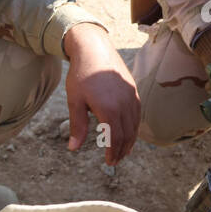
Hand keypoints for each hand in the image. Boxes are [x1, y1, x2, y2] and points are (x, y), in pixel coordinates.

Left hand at [63, 23, 139, 164]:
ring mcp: (131, 97)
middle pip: (127, 134)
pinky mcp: (133, 90)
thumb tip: (73, 148)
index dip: (112, 153)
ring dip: (130, 140)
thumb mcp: (75, 101)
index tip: (109, 162)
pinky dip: (134, 126)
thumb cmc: (81, 75)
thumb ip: (77, 126)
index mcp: (108, 109)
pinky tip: (129, 131)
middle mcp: (123, 104)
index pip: (114, 138)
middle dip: (122, 150)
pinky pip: (137, 114)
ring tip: (124, 151)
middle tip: (116, 161)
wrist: (94, 49)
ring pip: (134, 125)